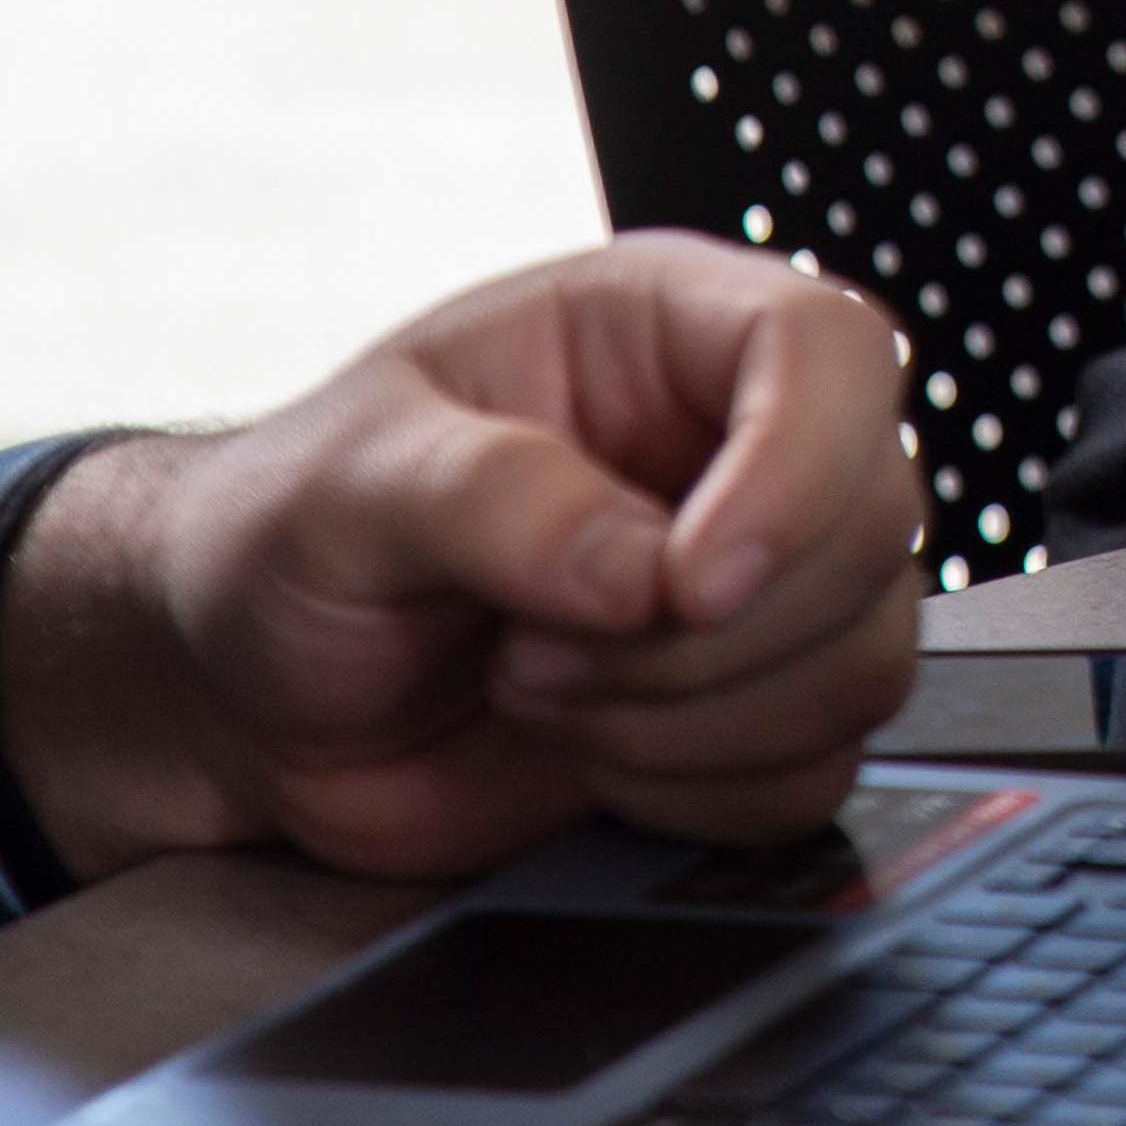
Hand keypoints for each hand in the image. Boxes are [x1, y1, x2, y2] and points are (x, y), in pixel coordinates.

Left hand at [0, 235, 928, 886]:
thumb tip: (638, 569)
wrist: (249, 695)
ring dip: (693, 721)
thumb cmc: (287, 540)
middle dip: (704, 637)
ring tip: (540, 691)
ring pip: (867, 659)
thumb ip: (485, 498)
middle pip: (876, 524)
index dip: (797, 468)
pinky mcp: (752, 710)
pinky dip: (699, 793)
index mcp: (666, 332)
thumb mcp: (342, 485)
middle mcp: (741, 446)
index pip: (831, 350)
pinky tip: (589, 754)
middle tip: (536, 650)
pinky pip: (816, 769)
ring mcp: (763, 585)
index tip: (686, 585)